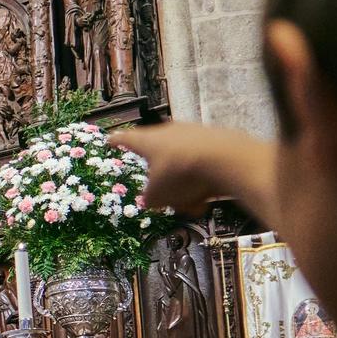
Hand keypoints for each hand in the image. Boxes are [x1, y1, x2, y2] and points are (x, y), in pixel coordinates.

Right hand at [116, 122, 277, 223]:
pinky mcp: (216, 142)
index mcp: (147, 141)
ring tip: (190, 204)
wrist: (227, 161)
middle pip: (157, 157)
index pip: (125, 139)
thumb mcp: (157, 195)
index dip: (116, 141)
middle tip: (165, 197)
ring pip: (181, 165)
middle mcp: (168, 133)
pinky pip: (201, 165)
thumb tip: (151, 199)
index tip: (109, 140)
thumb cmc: (181, 174)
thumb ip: (149, 198)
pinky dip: (201, 182)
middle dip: (161, 180)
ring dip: (184, 186)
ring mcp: (193, 135)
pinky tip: (206, 198)